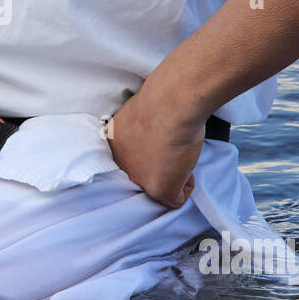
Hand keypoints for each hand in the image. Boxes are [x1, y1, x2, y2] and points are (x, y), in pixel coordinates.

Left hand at [107, 89, 206, 208]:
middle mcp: (120, 164)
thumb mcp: (137, 114)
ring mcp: (138, 180)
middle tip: (169, 152)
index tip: (157, 143)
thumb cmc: (159, 100)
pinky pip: (177, 199)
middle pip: (140, 175)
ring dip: (171, 176)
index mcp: (112, 144)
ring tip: (179, 155)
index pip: (127, 157)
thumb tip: (150, 134)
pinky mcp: (158, 190)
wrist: (170, 105)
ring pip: (158, 187)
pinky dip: (186, 185)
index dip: (145, 152)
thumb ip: (137, 129)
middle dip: (155, 168)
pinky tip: (186, 165)